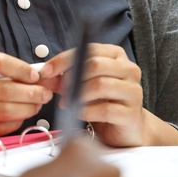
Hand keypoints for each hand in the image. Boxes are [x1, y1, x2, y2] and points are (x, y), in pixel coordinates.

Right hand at [0, 50, 51, 144]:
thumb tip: (17, 71)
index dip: (19, 68)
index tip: (34, 73)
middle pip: (3, 89)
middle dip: (31, 92)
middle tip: (44, 92)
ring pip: (2, 111)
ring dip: (26, 108)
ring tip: (36, 105)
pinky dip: (12, 123)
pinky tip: (19, 118)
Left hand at [39, 43, 177, 146]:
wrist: (125, 127)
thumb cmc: (103, 101)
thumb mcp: (83, 84)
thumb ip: (64, 77)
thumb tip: (44, 75)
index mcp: (116, 56)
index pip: (89, 49)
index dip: (65, 59)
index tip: (47, 71)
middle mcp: (128, 70)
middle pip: (95, 65)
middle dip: (71, 77)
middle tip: (59, 90)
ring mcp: (133, 91)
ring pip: (100, 85)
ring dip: (77, 95)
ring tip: (67, 103)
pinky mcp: (131, 113)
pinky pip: (105, 109)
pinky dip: (86, 111)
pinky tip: (78, 113)